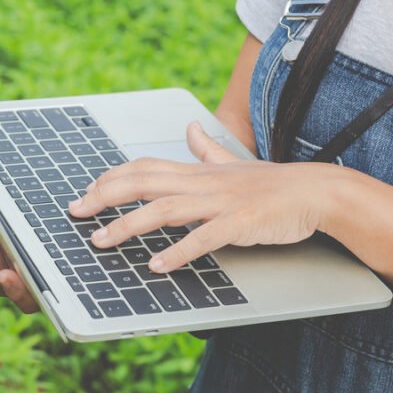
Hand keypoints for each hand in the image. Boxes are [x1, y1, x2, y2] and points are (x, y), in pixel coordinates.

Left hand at [68, 121, 340, 272]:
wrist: (317, 192)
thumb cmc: (273, 184)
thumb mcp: (234, 164)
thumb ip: (207, 150)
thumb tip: (190, 127)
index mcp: (197, 171)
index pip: (144, 167)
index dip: (111, 177)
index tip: (86, 191)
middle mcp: (201, 182)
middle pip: (142, 183)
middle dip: (104, 196)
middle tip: (74, 212)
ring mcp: (219, 202)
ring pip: (163, 209)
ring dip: (128, 226)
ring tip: (101, 242)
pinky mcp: (239, 222)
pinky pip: (203, 237)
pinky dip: (177, 252)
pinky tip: (156, 266)